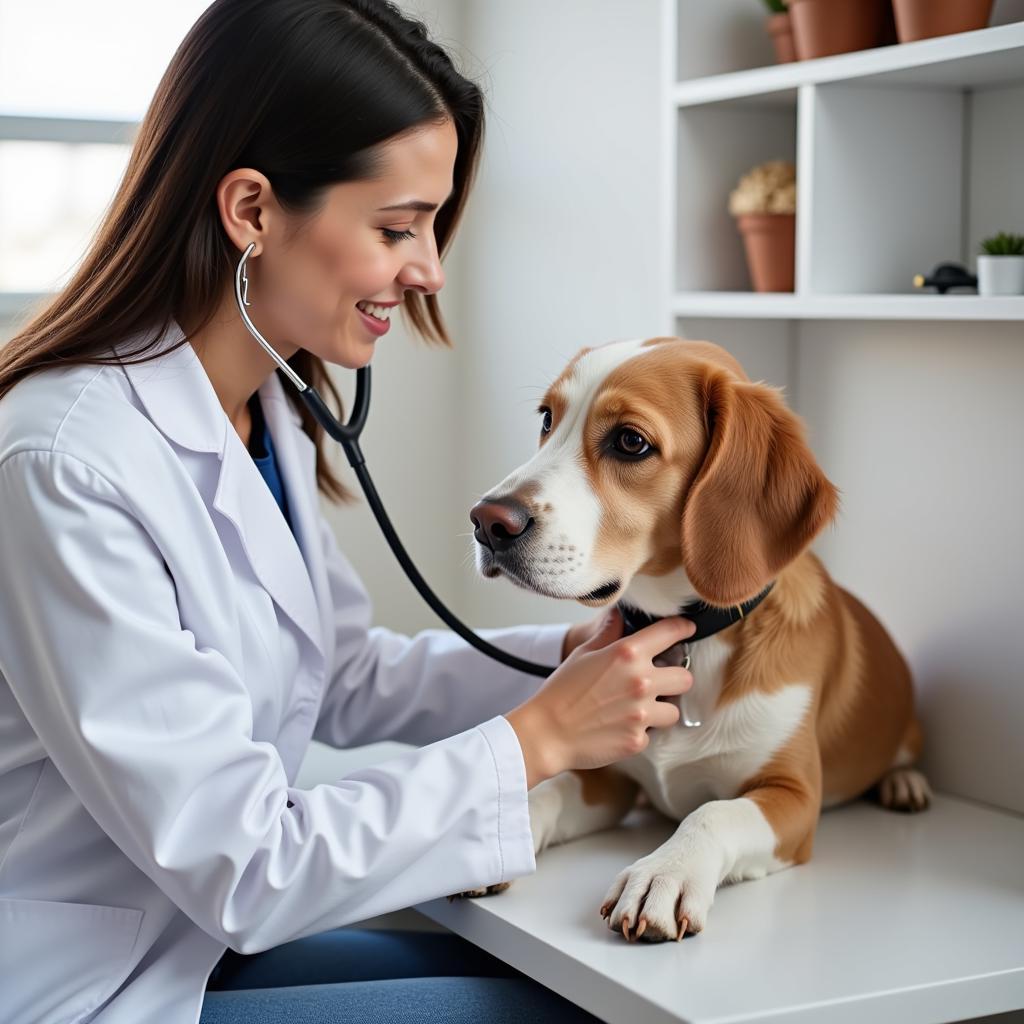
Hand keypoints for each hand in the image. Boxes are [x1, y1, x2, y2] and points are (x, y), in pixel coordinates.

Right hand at [508, 611, 695, 787]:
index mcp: (627, 654)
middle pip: (685, 677)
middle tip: (659, 682)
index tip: (686, 630)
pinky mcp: (638, 740)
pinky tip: (619, 726)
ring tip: (639, 709)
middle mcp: (641, 681)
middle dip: (674, 679)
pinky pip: (651, 733)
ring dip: (660, 709)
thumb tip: (619, 615)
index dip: (682, 628)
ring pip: (673, 710)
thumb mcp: (582, 653)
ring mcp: (641, 713)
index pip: (670, 633)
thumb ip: (608, 633)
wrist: (546, 733)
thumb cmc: (561, 691)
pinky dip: (639, 731)